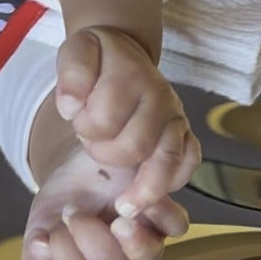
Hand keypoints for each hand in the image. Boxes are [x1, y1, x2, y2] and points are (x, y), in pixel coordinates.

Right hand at [22, 140, 189, 259]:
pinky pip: (175, 226)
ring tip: (118, 220)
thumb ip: (36, 245)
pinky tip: (138, 200)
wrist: (90, 158)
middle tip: (72, 212)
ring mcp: (145, 237)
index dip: (63, 255)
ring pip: (146, 255)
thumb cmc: (66, 193)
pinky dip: (161, 215)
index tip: (50, 231)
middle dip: (89, 242)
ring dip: (132, 242)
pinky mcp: (165, 214)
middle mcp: (118, 256)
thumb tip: (40, 252)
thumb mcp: (42, 217)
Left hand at [54, 26, 198, 215]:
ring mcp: (176, 117)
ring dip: (144, 188)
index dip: (84, 126)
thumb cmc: (97, 59)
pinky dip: (173, 181)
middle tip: (91, 144)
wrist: (123, 53)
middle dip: (105, 153)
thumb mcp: (76, 50)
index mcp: (131, 75)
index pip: (104, 117)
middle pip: (135, 145)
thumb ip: (72, 73)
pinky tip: (149, 196)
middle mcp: (161, 97)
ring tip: (124, 208)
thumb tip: (71, 105)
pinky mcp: (184, 133)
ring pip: (167, 160)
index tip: (77, 120)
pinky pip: (189, 162)